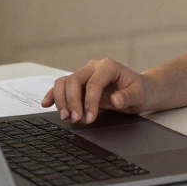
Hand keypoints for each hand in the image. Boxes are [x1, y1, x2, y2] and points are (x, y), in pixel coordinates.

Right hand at [40, 57, 154, 123]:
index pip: (93, 82)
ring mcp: (85, 75)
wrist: (140, 90)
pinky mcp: (80, 85)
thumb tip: (116, 99)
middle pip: (74, 80)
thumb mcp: (140, 94)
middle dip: (72, 101)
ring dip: (61, 100)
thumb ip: (129, 96)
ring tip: (65, 117)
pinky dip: (53, 94)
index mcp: (108, 66)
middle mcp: (94, 67)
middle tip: (76, 119)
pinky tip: (46, 103)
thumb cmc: (140, 90)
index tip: (90, 118)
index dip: (89, 101)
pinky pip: (62, 86)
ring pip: (65, 82)